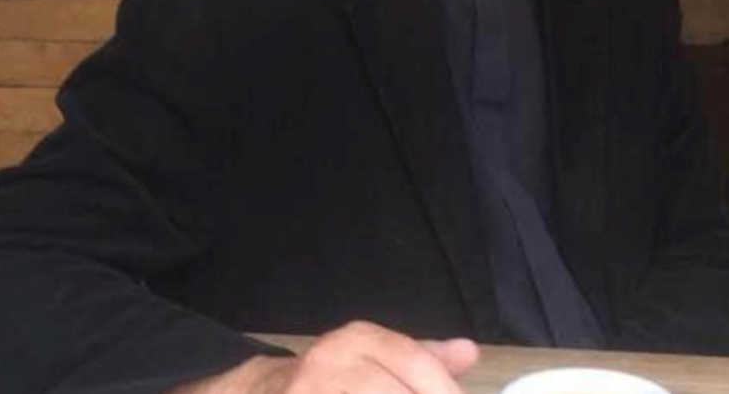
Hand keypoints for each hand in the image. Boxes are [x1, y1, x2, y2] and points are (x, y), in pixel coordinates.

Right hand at [170, 321, 479, 393]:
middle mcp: (330, 361)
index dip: (443, 389)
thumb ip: (424, 358)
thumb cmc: (332, 377)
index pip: (414, 361)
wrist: (260, 390)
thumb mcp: (375, 356)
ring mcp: (306, 392)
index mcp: (358, 339)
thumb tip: (469, 353)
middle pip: (391, 390)